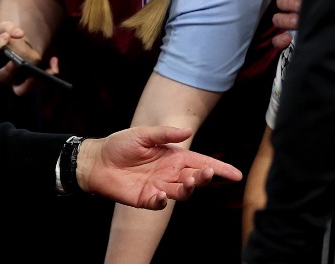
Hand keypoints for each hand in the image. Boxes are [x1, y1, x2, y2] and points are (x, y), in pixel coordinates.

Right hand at [0, 23, 59, 95]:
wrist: (21, 43)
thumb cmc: (9, 36)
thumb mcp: (5, 28)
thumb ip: (7, 28)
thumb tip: (20, 33)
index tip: (6, 36)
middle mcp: (3, 73)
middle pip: (3, 76)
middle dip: (9, 70)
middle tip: (15, 62)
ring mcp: (17, 81)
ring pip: (21, 90)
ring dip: (28, 84)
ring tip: (35, 75)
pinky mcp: (31, 82)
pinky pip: (39, 83)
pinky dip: (48, 73)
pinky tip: (54, 59)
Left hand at [77, 126, 240, 209]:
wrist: (97, 160)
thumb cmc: (121, 144)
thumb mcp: (143, 134)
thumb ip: (165, 133)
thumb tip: (188, 131)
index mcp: (174, 156)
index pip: (201, 162)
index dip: (219, 168)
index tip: (236, 174)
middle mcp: (170, 173)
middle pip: (195, 178)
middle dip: (205, 177)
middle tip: (208, 174)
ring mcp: (160, 187)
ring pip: (182, 192)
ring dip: (188, 188)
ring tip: (188, 182)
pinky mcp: (146, 199)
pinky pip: (159, 204)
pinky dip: (162, 202)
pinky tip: (161, 195)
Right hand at [271, 0, 304, 48]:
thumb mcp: (333, 0)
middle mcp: (295, 7)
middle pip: (282, 0)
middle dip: (290, 2)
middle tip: (300, 7)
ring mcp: (291, 24)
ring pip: (278, 19)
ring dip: (286, 20)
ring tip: (297, 23)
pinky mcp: (290, 41)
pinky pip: (277, 40)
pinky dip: (280, 39)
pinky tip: (289, 38)